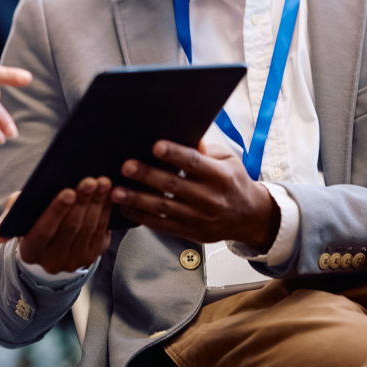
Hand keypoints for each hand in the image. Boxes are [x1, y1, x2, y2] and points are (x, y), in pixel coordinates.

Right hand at [0, 178, 112, 274]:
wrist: (46, 252)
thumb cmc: (29, 225)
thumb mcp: (15, 219)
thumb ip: (9, 218)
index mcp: (30, 252)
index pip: (44, 231)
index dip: (57, 211)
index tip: (68, 191)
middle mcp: (53, 262)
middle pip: (70, 228)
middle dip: (81, 202)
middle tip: (89, 180)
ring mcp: (74, 261)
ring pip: (88, 229)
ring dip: (97, 203)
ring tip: (102, 182)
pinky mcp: (92, 256)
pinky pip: (101, 232)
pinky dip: (105, 211)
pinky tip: (108, 194)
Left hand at [110, 137, 279, 249]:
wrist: (249, 217)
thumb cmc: (233, 181)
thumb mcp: (228, 160)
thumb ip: (206, 149)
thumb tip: (187, 134)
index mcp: (220, 176)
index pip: (195, 163)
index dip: (175, 154)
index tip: (156, 146)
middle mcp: (210, 198)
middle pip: (174, 185)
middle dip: (147, 175)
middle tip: (126, 166)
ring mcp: (199, 218)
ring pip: (164, 208)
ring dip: (138, 199)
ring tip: (117, 191)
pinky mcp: (190, 232)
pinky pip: (161, 225)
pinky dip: (141, 216)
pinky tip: (125, 207)